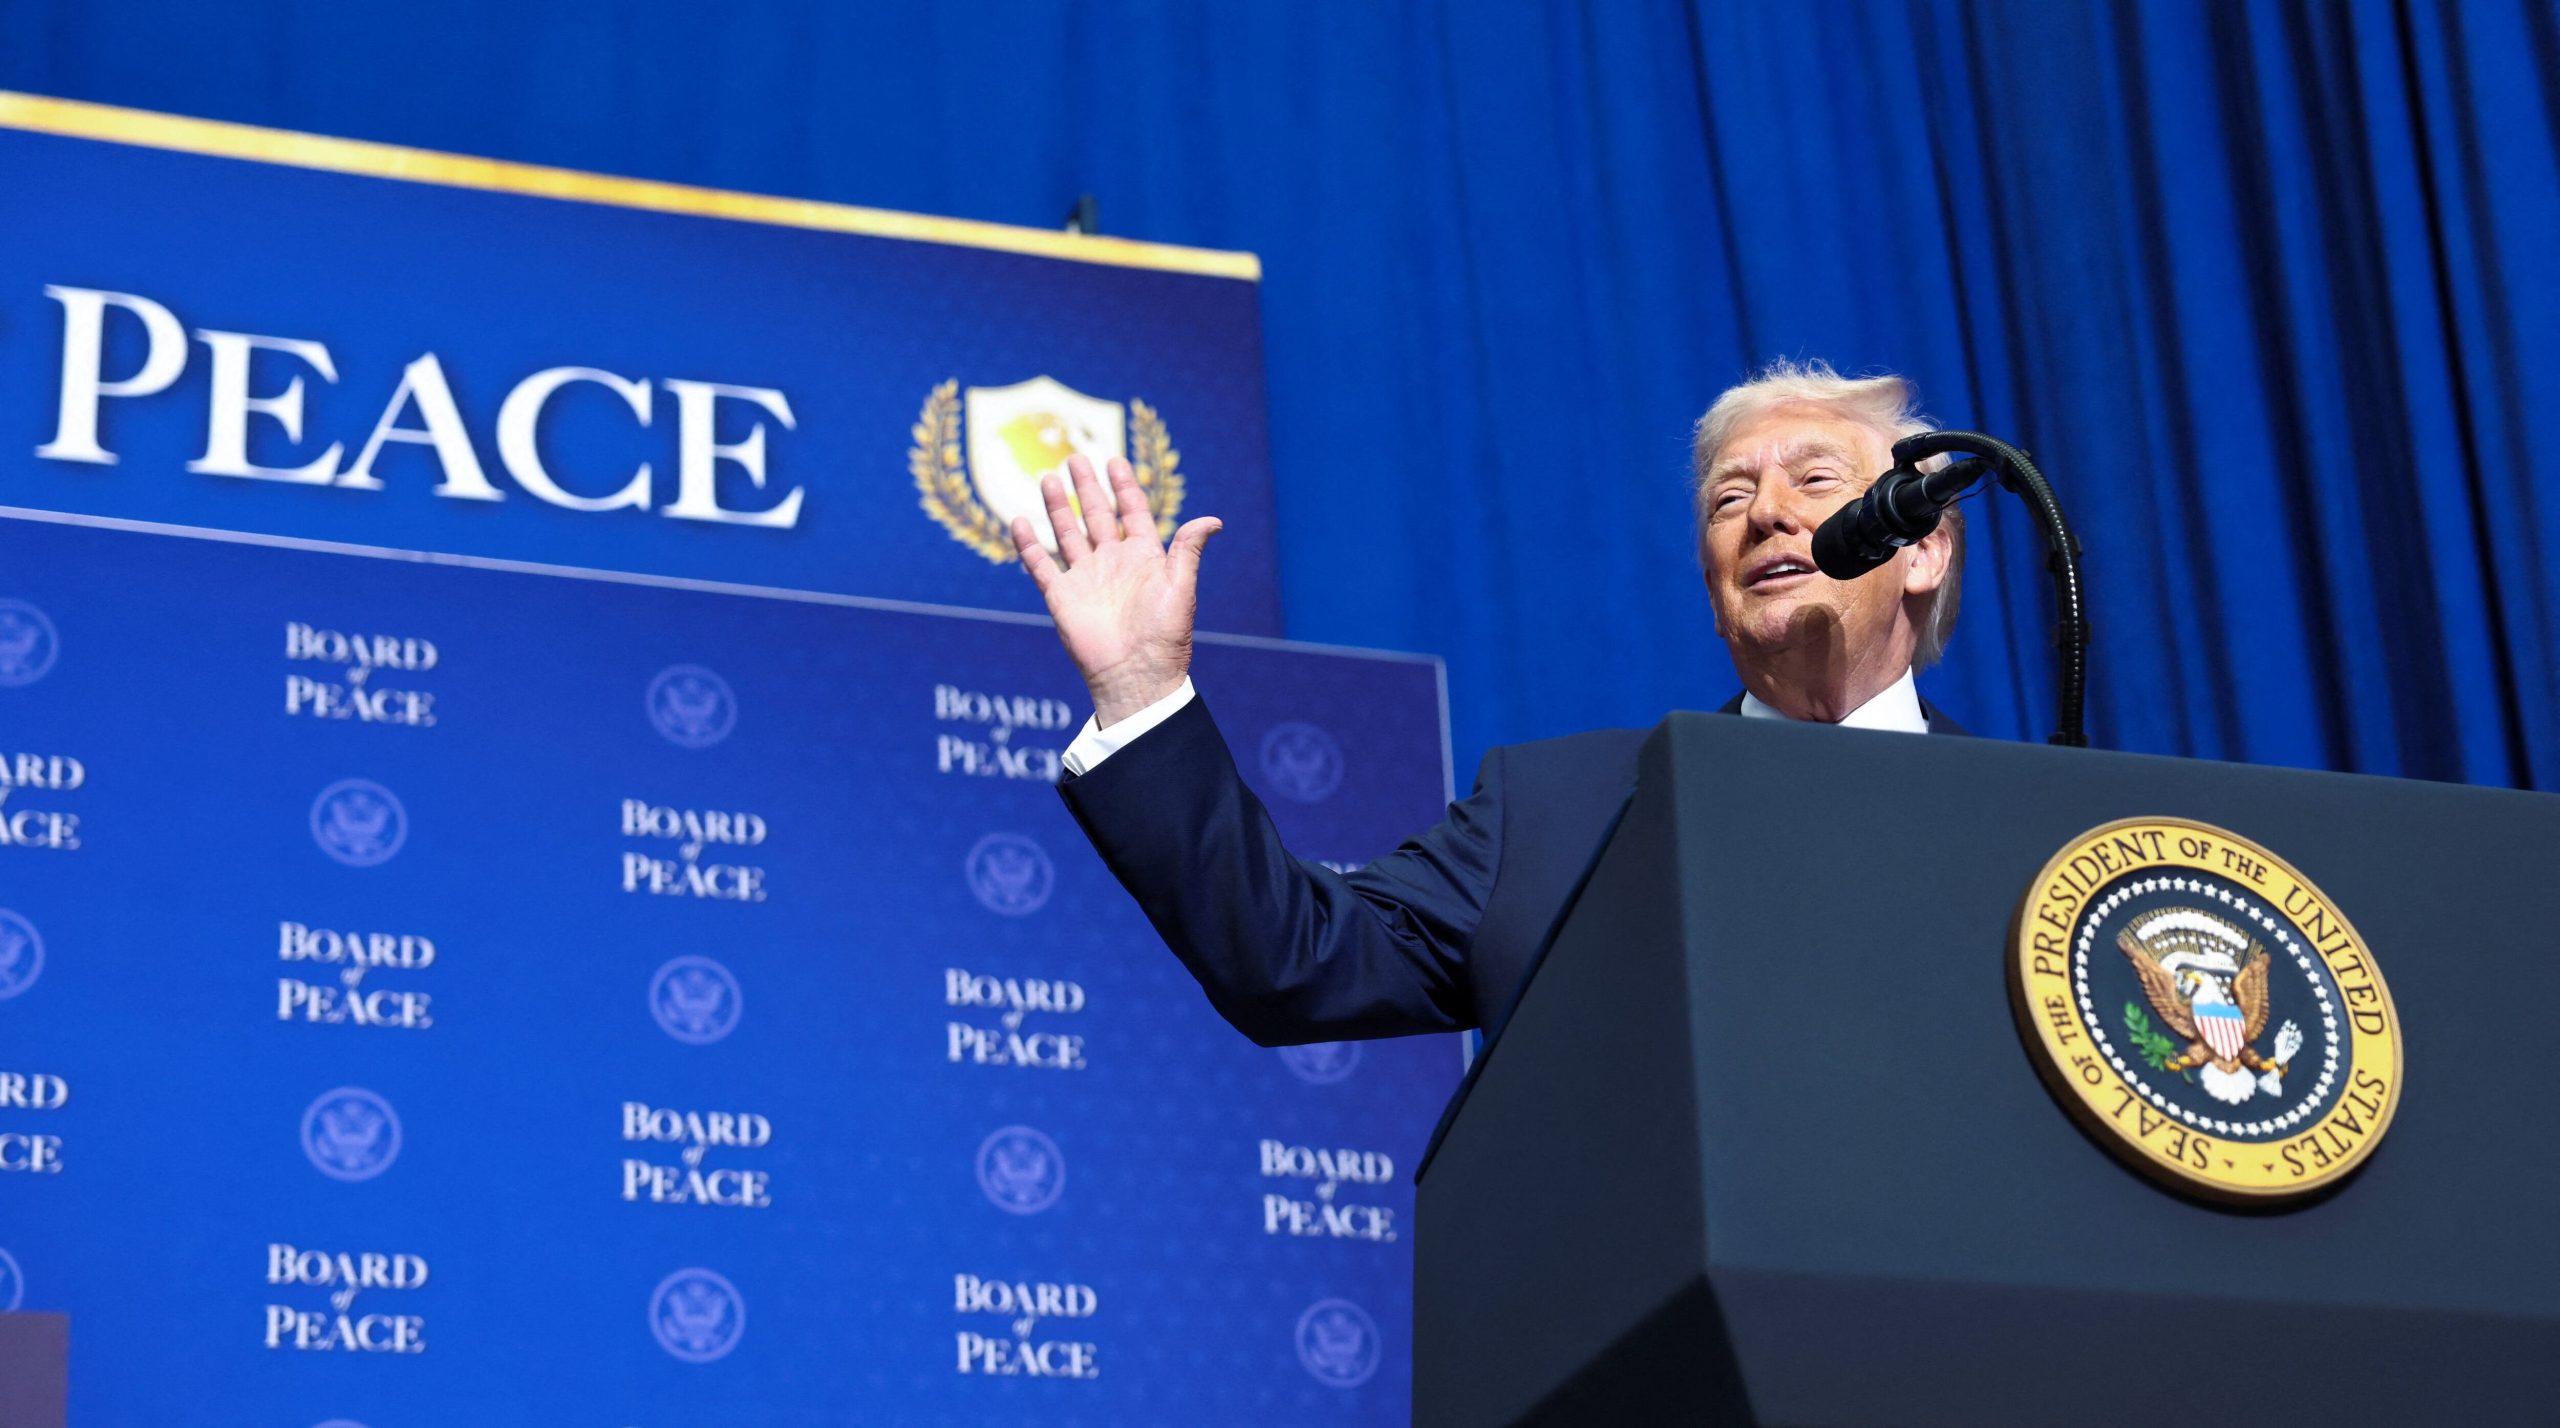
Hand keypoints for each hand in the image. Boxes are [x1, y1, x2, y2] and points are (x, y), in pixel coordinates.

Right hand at [1012, 454, 1221, 726]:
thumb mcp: (1180, 585)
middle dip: (1086, 488)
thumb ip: (1188, 549)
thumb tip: (1214, 520)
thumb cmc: (1164, 634)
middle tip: (1075, 458)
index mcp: (1144, 558)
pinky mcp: (1062, 597)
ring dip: (1058, 507)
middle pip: (1097, 516)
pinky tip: (1019, 521)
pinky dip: (1029, 545)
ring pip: (1068, 534)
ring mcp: (1086, 579)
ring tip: (1047, 478)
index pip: (1132, 512)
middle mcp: (1113, 564)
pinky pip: (1041, 566)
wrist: (1135, 674)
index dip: (1124, 487)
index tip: (1114, 461)